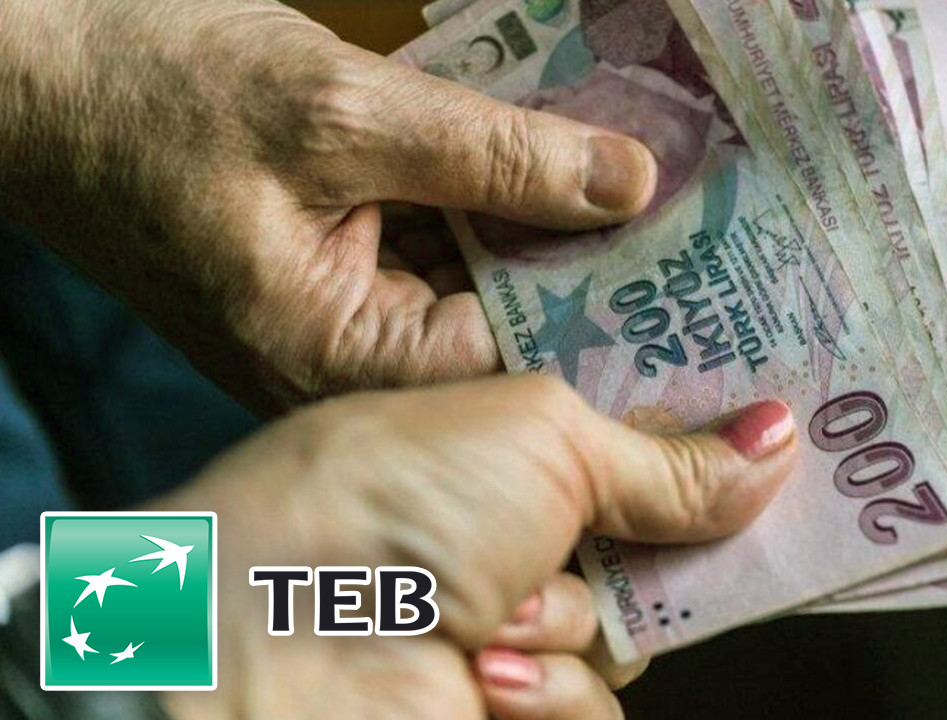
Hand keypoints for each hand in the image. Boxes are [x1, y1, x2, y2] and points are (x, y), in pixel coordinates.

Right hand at [0, 0, 656, 413]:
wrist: (33, 69)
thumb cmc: (150, 90)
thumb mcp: (339, 109)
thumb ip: (495, 152)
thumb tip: (628, 182)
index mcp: (341, 359)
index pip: (521, 369)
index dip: (621, 324)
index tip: (715, 291)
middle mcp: (346, 367)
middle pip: (510, 341)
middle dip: (599, 282)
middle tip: (712, 241)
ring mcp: (338, 324)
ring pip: (480, 294)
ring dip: (552, 241)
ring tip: (661, 197)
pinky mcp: (333, 278)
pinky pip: (440, 257)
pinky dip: (494, 215)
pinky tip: (561, 173)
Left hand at [153, 375, 797, 718]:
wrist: (274, 639)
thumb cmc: (389, 499)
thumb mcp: (543, 438)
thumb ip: (666, 456)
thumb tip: (777, 442)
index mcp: (506, 437)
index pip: (637, 432)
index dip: (705, 436)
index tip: (781, 429)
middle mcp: (509, 523)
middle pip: (654, 537)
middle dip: (662, 539)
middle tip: (669, 524)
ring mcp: (507, 617)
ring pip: (629, 629)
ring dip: (574, 620)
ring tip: (499, 609)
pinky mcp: (510, 701)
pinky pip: (594, 703)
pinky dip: (552, 690)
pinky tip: (487, 670)